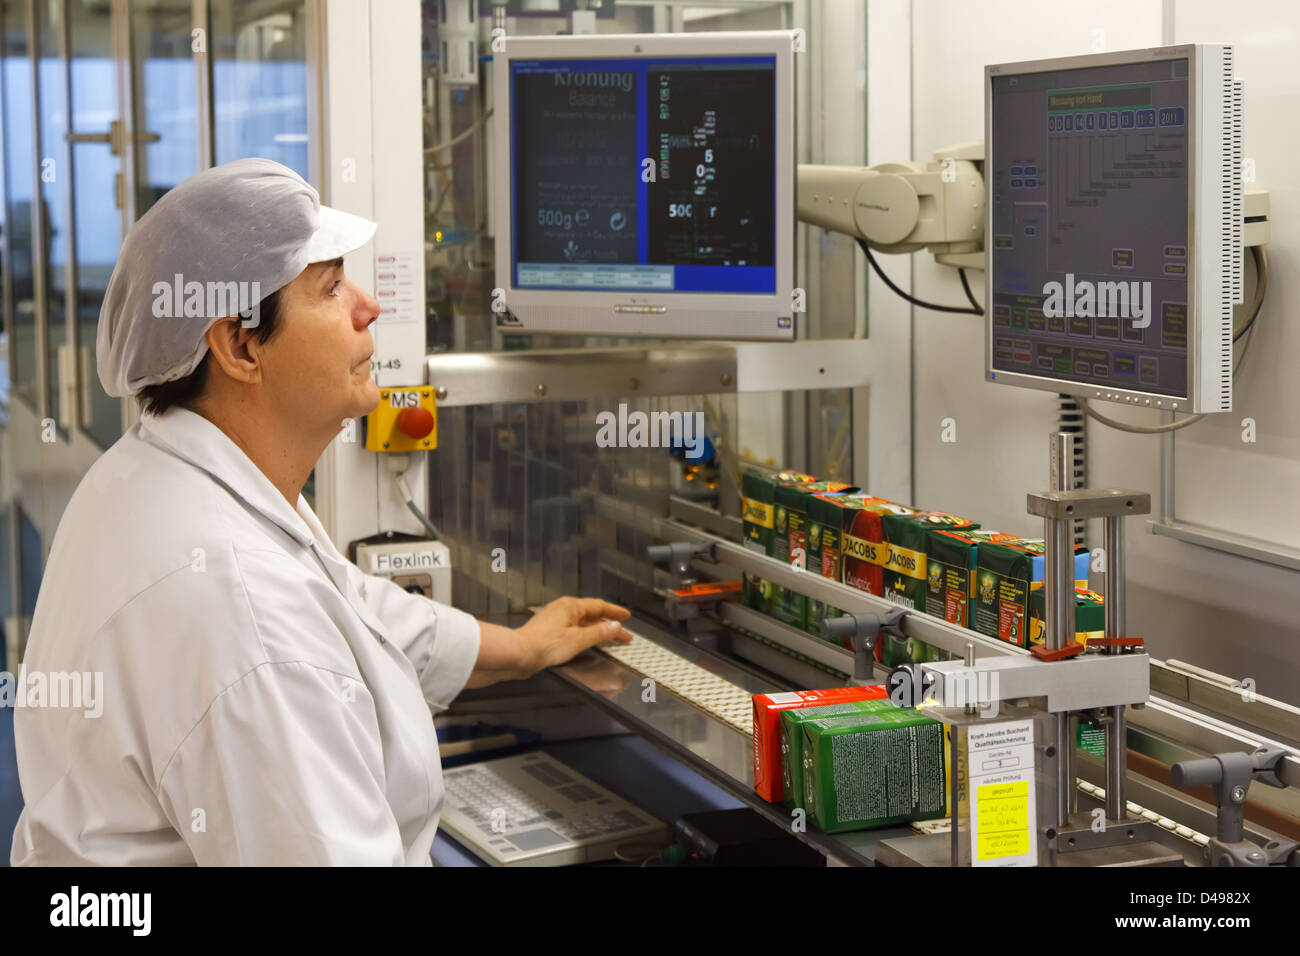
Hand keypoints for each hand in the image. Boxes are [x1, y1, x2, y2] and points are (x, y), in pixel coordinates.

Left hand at [516, 597, 633, 674]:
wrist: (520, 654)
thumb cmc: (544, 644)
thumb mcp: (578, 639)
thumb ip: (599, 633)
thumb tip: (615, 626)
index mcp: (571, 606)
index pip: (599, 606)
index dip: (615, 612)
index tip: (626, 616)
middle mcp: (563, 610)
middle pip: (592, 616)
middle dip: (609, 625)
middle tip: (623, 634)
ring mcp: (556, 621)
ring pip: (583, 624)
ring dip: (598, 632)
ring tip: (610, 640)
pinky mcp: (550, 632)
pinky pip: (574, 631)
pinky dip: (585, 636)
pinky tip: (588, 644)